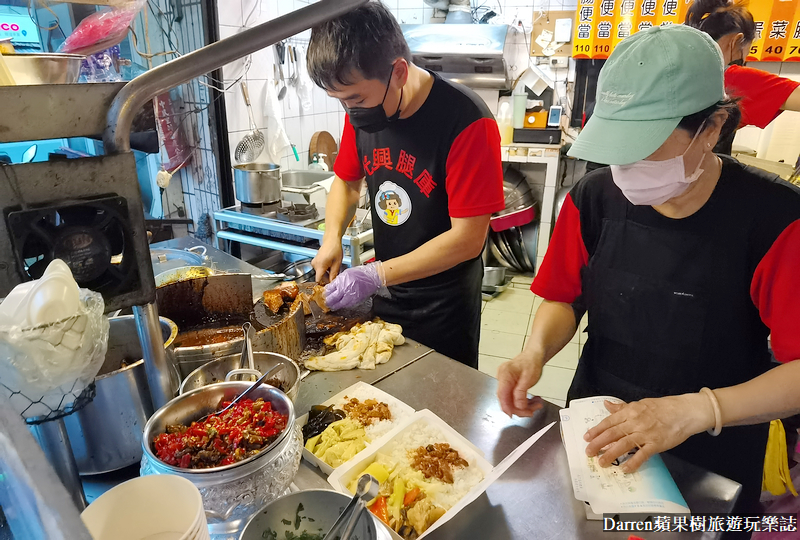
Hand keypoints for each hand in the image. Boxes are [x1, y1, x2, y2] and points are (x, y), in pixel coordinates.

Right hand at [312, 238, 342, 282]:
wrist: (331, 240)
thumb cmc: (335, 249)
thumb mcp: (337, 264)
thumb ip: (334, 274)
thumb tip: (332, 282)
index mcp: (320, 266)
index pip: (319, 280)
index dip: (325, 284)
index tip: (330, 285)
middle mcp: (315, 265)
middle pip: (320, 277)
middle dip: (328, 278)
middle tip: (335, 275)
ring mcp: (314, 262)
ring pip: (320, 273)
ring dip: (327, 273)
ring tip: (334, 268)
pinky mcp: (315, 261)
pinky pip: (320, 269)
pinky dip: (325, 269)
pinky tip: (331, 266)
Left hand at [324, 262, 385, 310]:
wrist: (371, 278)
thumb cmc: (360, 274)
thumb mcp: (346, 274)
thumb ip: (338, 281)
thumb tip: (331, 287)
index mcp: (341, 282)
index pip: (329, 290)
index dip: (325, 293)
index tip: (324, 294)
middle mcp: (344, 290)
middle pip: (332, 299)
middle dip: (327, 301)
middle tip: (325, 302)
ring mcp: (350, 297)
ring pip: (339, 304)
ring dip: (334, 305)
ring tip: (331, 305)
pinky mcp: (355, 301)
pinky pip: (346, 305)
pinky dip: (342, 305)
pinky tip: (340, 304)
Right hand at [497, 353, 545, 417]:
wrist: (534, 356)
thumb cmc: (531, 362)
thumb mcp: (529, 378)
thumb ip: (521, 392)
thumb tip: (518, 406)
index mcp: (505, 374)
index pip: (502, 395)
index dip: (506, 407)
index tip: (512, 415)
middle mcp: (502, 378)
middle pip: (506, 399)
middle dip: (519, 408)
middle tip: (531, 411)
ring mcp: (505, 382)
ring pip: (511, 400)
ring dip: (524, 406)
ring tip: (535, 405)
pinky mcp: (510, 385)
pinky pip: (514, 397)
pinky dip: (524, 402)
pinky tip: (532, 402)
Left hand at [583, 393, 714, 472]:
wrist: (684, 412)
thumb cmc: (662, 408)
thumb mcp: (639, 404)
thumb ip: (622, 407)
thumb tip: (606, 405)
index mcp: (630, 412)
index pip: (609, 422)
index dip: (596, 430)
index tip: (587, 438)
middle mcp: (635, 422)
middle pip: (612, 433)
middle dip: (598, 443)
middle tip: (588, 452)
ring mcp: (646, 433)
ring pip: (624, 444)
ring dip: (611, 454)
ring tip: (601, 462)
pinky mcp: (657, 443)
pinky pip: (642, 454)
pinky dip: (633, 462)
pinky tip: (625, 469)